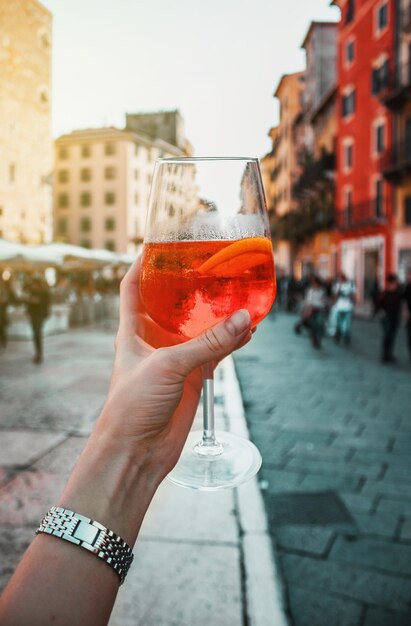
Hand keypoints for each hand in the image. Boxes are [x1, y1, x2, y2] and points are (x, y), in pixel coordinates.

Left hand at [96, 257, 251, 482]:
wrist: (136, 452)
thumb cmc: (132, 406)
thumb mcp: (167, 366)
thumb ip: (207, 343)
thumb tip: (243, 318)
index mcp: (134, 328)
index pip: (133, 286)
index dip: (144, 263)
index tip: (161, 243)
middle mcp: (154, 338)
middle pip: (173, 301)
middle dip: (192, 284)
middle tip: (215, 264)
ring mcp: (176, 357)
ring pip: (201, 327)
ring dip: (219, 313)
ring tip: (240, 292)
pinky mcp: (193, 376)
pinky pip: (217, 351)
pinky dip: (233, 340)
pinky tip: (250, 329)